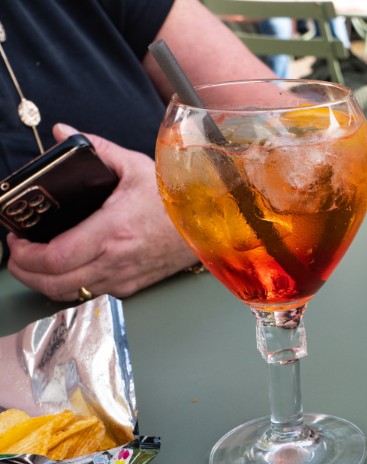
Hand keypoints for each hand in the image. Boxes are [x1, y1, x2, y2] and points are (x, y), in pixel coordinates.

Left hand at [6, 124, 197, 301]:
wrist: (211, 223)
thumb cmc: (176, 197)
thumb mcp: (135, 166)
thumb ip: (95, 148)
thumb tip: (62, 131)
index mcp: (112, 232)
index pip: (53, 257)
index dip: (24, 254)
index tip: (15, 238)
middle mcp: (116, 261)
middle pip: (54, 284)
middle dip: (25, 272)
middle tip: (17, 253)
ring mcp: (124, 277)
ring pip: (70, 294)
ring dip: (45, 282)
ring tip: (36, 262)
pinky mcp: (133, 286)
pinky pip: (92, 294)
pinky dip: (71, 286)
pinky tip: (67, 268)